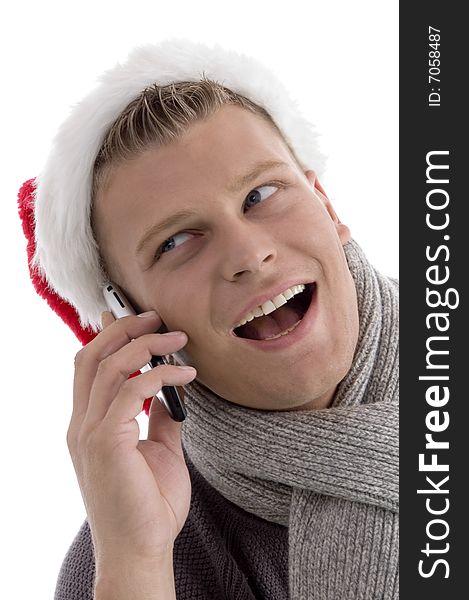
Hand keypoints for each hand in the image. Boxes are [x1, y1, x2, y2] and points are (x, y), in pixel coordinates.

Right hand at [67, 310, 195, 566]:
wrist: (141, 551)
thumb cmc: (149, 505)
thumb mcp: (159, 450)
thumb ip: (161, 418)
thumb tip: (175, 389)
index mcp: (90, 425)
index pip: (90, 366)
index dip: (111, 336)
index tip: (142, 320)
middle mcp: (82, 424)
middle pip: (91, 356)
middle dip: (122, 329)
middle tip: (156, 317)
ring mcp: (89, 433)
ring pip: (107, 366)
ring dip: (144, 345)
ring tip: (177, 338)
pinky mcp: (105, 443)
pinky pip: (131, 391)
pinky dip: (159, 375)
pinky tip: (186, 374)